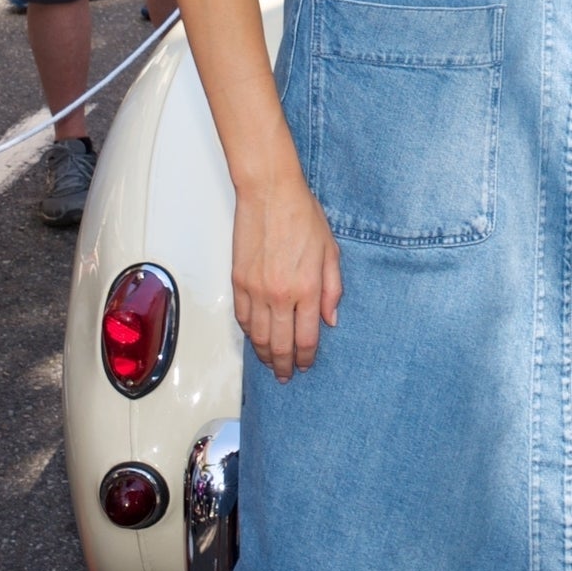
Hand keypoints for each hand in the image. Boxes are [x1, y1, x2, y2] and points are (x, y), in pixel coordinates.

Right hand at [231, 175, 342, 380]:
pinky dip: (249, 333)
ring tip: (270, 363)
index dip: (307, 357)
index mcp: (307, 288)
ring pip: (258, 336)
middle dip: (284, 365)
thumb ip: (333, 289)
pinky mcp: (238, 281)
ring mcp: (255, 290)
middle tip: (286, 375)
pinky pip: (242, 318)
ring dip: (264, 354)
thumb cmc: (302, 216)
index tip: (306, 365)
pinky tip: (255, 338)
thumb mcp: (330, 251)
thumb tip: (331, 319)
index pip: (307, 337)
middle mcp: (280, 295)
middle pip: (280, 344)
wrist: (270, 194)